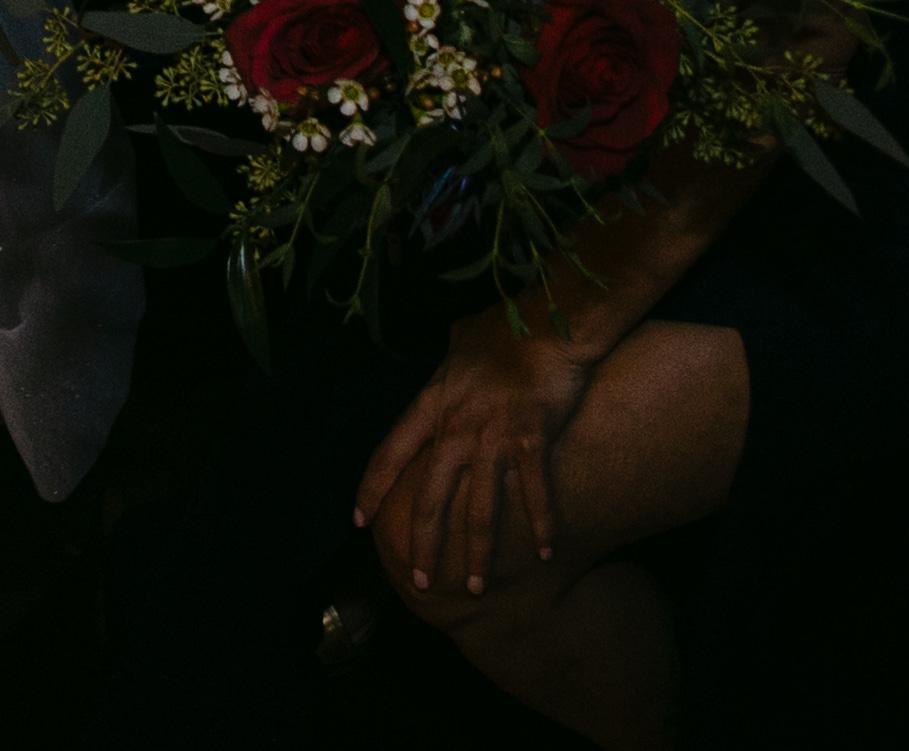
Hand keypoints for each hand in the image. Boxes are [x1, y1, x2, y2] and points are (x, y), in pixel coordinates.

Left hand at [357, 308, 597, 602]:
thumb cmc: (506, 325)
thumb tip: (451, 343)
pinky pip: (534, 492)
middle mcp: (457, 426)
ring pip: (479, 508)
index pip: (391, 452)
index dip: (372, 488)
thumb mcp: (463, 337)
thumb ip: (451, 354)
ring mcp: (495, 436)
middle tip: (420, 583)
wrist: (549, 320)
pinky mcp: (532, 439)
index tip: (358, 520)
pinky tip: (546, 554)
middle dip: (424, 544)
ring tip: (475, 588)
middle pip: (430, 496)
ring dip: (478, 553)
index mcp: (433, 402)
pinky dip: (541, 525)